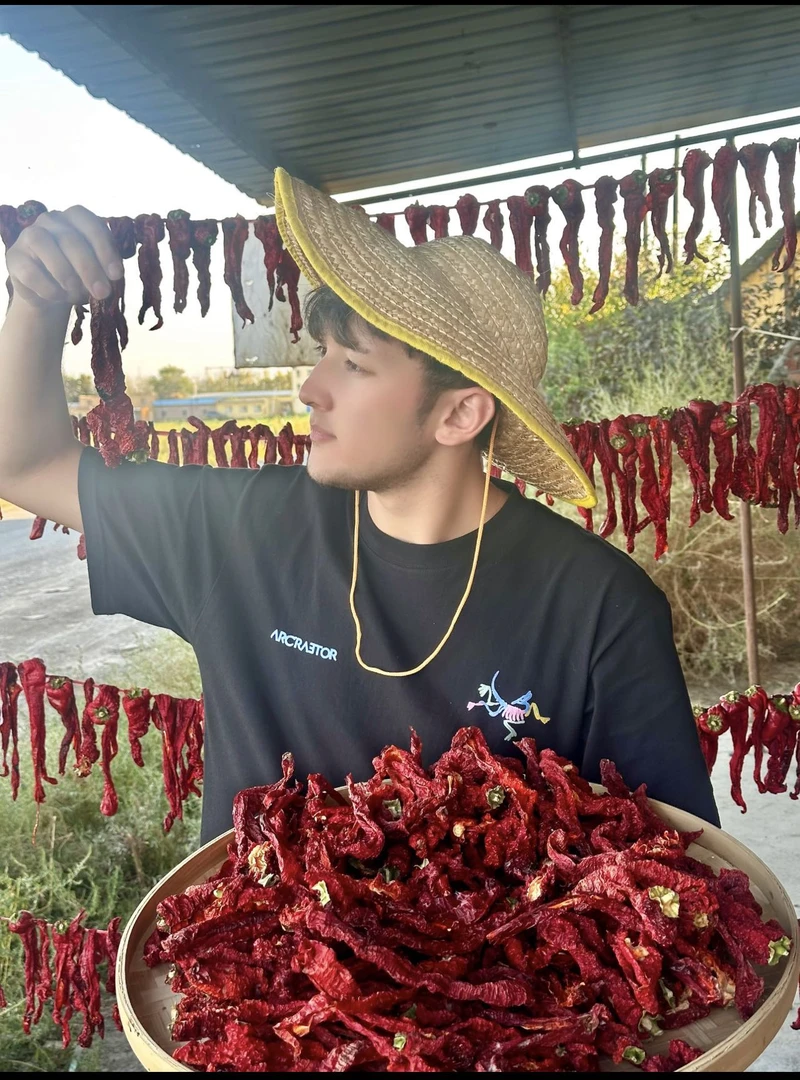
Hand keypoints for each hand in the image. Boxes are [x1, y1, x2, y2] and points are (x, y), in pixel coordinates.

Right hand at [6, 206, 123, 309]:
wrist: (50, 293)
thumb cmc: (78, 275)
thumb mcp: (96, 271)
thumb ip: (104, 270)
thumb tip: (109, 279)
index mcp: (76, 219)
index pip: (91, 225)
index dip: (105, 250)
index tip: (116, 275)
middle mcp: (51, 221)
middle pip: (70, 239)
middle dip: (89, 268)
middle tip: (101, 292)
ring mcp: (29, 236)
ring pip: (43, 244)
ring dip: (64, 272)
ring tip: (76, 293)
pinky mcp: (14, 257)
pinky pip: (29, 270)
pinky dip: (46, 287)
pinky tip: (57, 296)